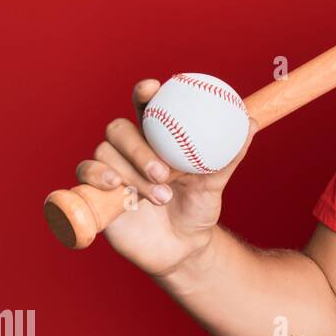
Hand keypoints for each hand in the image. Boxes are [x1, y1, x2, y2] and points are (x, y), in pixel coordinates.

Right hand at [73, 79, 256, 277]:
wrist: (183, 247)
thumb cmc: (198, 208)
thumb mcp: (215, 183)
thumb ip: (229, 155)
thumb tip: (250, 123)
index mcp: (157, 139)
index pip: (145, 108)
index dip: (144, 93)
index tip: (153, 88)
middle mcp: (131, 150)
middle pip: (119, 129)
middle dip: (138, 147)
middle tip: (163, 171)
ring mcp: (111, 169)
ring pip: (105, 153)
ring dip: (132, 174)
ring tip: (161, 196)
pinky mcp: (96, 192)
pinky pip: (86, 174)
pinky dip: (98, 176)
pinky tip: (118, 188)